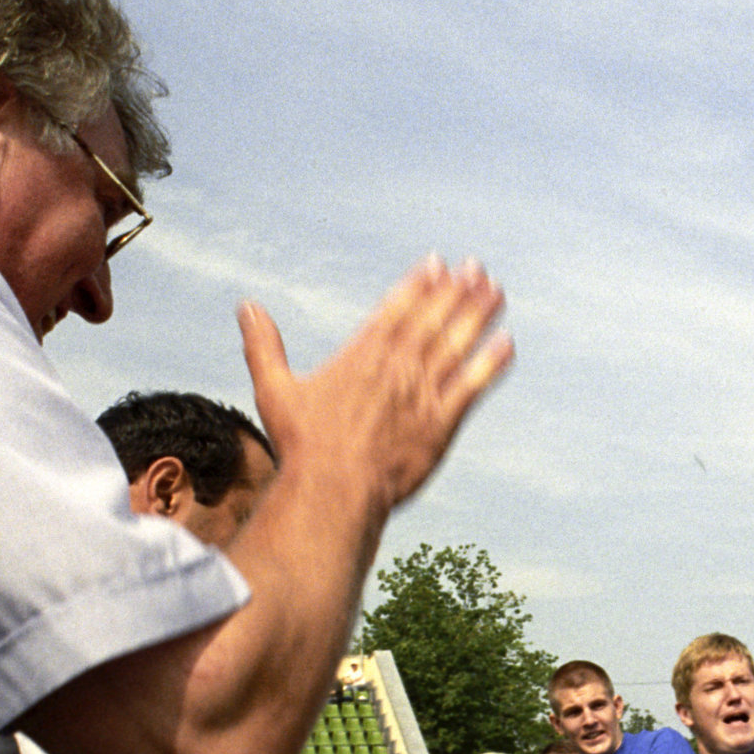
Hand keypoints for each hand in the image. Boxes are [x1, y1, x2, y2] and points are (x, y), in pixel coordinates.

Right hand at [240, 258, 512, 517]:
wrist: (333, 491)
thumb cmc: (301, 445)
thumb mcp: (274, 389)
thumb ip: (264, 346)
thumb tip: (246, 307)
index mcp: (361, 356)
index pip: (397, 309)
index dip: (420, 284)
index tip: (439, 263)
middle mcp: (396, 368)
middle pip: (433, 320)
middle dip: (456, 291)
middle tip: (476, 268)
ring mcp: (421, 394)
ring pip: (456, 345)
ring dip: (478, 316)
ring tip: (495, 291)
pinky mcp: (440, 424)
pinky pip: (472, 387)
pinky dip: (490, 364)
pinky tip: (507, 343)